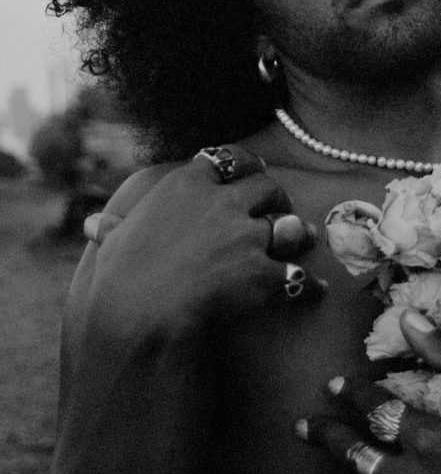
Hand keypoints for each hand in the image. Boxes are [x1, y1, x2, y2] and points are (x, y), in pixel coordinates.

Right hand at [85, 145, 322, 344]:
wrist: (138, 313)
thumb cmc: (119, 278)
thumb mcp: (114, 241)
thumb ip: (115, 227)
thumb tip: (95, 224)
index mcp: (187, 185)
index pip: (224, 159)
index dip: (242, 164)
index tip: (250, 169)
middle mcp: (223, 203)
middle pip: (266, 186)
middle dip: (275, 197)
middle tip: (277, 208)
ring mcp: (247, 235)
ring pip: (289, 224)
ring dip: (297, 233)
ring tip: (304, 239)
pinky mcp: (263, 271)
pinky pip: (297, 275)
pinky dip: (307, 285)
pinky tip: (313, 291)